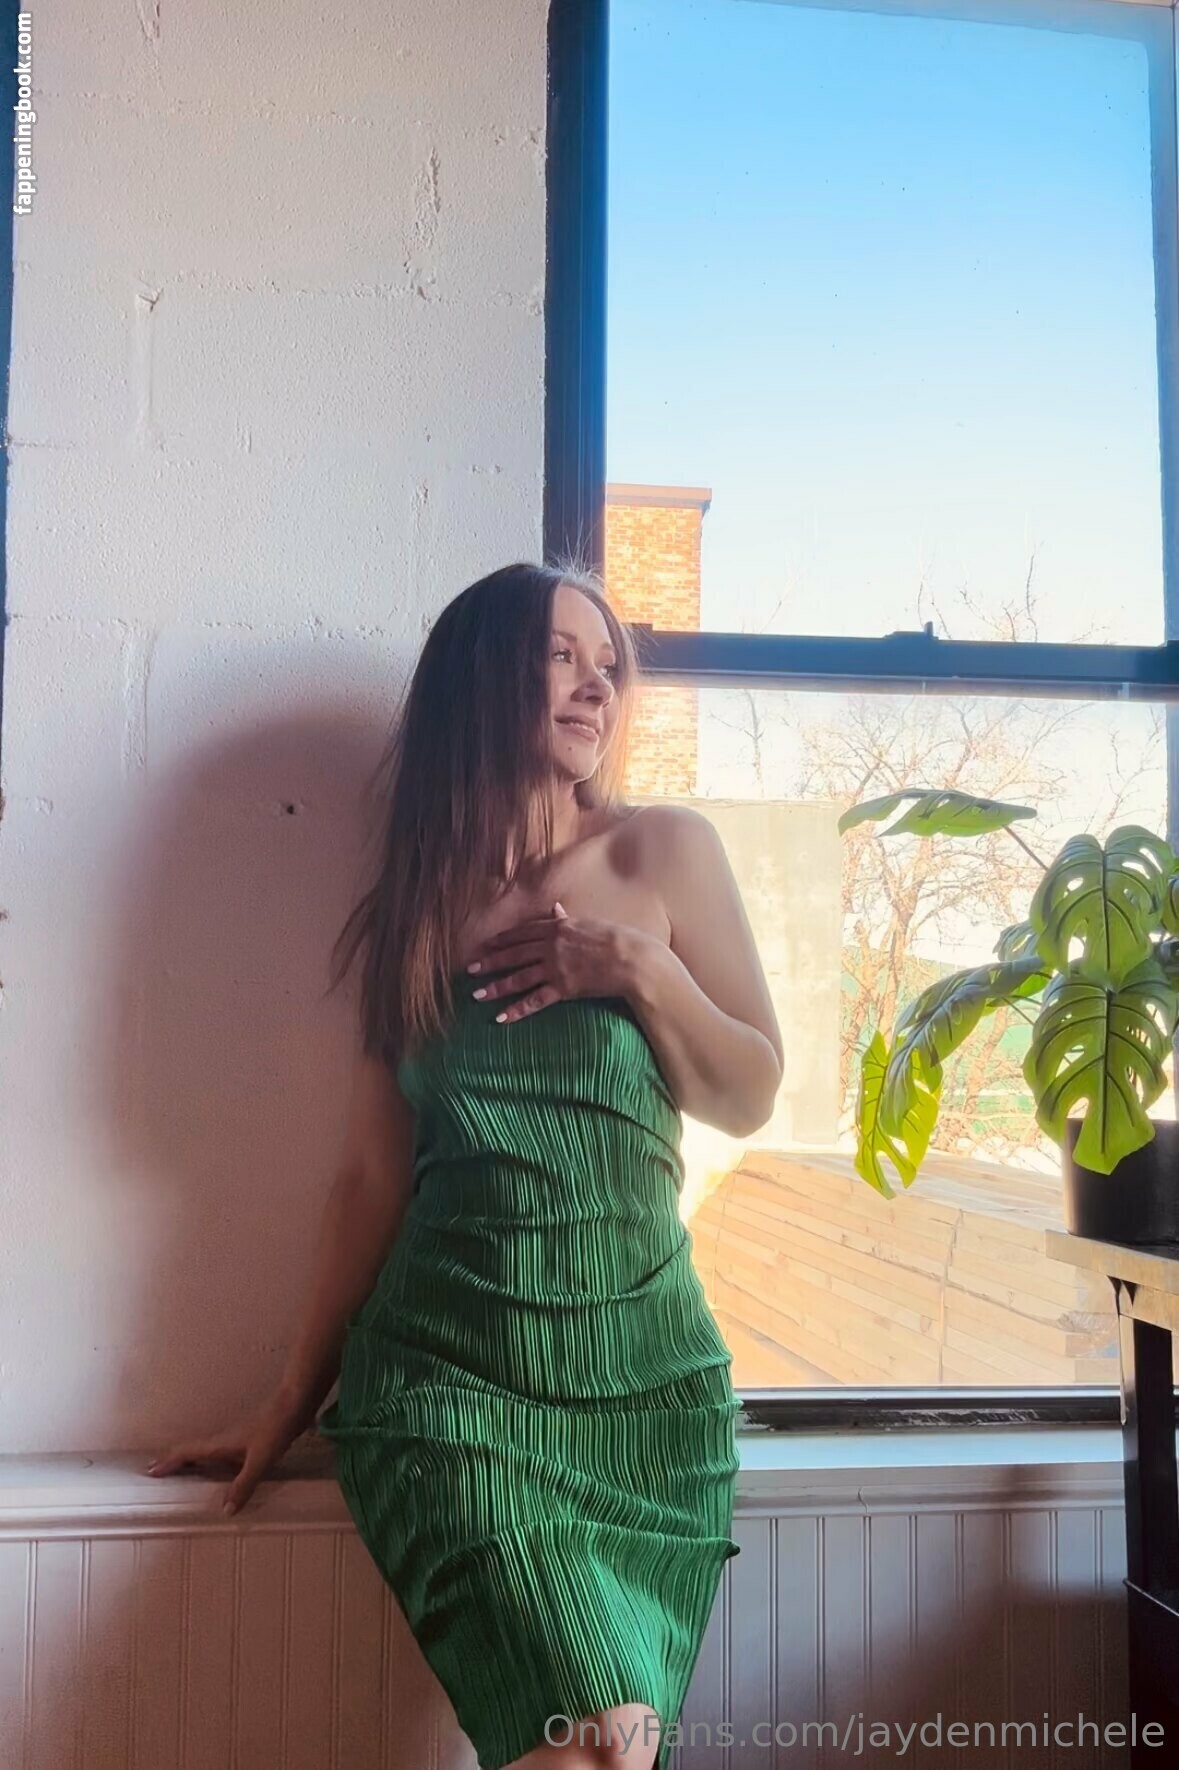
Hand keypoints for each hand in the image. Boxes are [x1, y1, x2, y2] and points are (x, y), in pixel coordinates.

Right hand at [144, 1388, 313, 1515]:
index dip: (169, 1462)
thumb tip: (225, 1511)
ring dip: (190, 1460)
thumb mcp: (260, 1460)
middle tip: (156, 1471)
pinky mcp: (247, 1439)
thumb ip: (244, 1484)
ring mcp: (234, 1438)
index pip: (187, 1452)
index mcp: (220, 1444)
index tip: (149, 1471)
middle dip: (173, 1461)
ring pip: (205, 1451)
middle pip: (191, 1451)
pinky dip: (210, 1460)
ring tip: (180, 1472)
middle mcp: (223, 1440)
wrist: (293, 1404)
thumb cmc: (275, 1429)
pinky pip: (219, 1452)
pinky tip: (218, 1468)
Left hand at [466, 902, 639, 1022]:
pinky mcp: (563, 988)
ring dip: (496, 987)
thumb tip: (555, 909)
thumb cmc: (617, 938)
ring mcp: (555, 967)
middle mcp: (551, 946)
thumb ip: (567, 919)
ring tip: (477, 995)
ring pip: (518, 978)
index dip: (501, 940)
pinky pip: (535, 1000)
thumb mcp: (589, 924)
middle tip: (470, 970)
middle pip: (513, 955)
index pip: (522, 933)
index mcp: (557, 927)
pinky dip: (517, 1010)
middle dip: (490, 963)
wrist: (632, 959)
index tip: (485, 945)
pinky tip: (501, 1018)